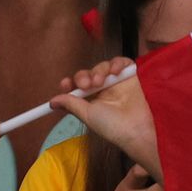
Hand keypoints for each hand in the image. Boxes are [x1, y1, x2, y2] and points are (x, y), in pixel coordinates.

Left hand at [51, 58, 161, 181]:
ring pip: (103, 66)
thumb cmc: (113, 126)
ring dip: (98, 70)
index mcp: (93, 100)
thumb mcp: (88, 115)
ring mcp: (119, 82)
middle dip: (84, 76)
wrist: (139, 128)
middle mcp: (106, 90)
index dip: (71, 83)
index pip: (79, 86)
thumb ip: (71, 104)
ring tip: (100, 81)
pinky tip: (114, 72)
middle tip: (86, 85)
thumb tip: (53, 101)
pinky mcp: (133, 76)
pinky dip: (116, 63)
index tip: (65, 84)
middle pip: (89, 73)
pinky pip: (122, 62)